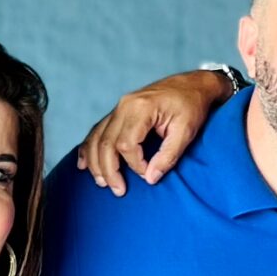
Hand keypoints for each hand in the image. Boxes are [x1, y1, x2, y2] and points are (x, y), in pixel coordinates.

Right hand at [78, 70, 233, 194]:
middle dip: (110, 170)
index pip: (127, 145)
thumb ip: (168, 156)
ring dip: (96, 162)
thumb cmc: (192, 106)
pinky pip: (98, 130)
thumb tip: (150, 178)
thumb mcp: (186, 131)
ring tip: (101, 183)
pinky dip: (89, 147)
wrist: (193, 85)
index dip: (135, 165)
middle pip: (106, 143)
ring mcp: (119, 107)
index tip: (149, 174)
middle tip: (118, 191)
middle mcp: (124, 106)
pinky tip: (83, 163)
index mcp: (141, 108)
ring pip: (97, 138)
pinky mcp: (119, 111)